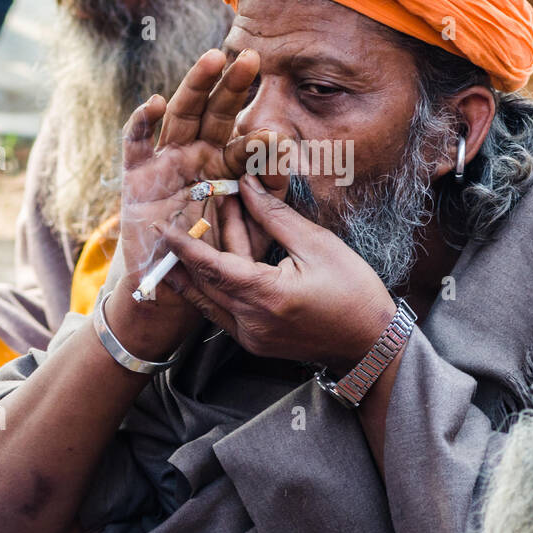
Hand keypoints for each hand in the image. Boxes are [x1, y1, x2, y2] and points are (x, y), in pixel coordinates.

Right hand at [107, 48, 275, 359]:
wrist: (176, 287)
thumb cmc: (218, 255)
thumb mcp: (251, 227)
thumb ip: (269, 192)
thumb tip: (286, 151)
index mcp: (227, 167)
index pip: (245, 142)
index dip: (260, 136)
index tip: (279, 134)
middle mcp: (198, 155)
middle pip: (215, 114)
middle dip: (231, 87)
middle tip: (251, 59)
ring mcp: (167, 161)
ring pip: (180, 116)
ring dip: (195, 86)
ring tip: (212, 60)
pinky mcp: (136, 175)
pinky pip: (137, 141)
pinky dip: (144, 121)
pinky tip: (157, 102)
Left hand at [160, 173, 397, 369]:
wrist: (371, 344)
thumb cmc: (354, 292)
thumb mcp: (318, 245)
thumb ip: (276, 217)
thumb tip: (249, 188)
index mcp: (266, 297)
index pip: (211, 267)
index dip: (183, 246)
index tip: (161, 227)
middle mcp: (251, 322)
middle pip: (206, 282)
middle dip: (191, 250)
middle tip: (178, 222)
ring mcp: (251, 337)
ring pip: (211, 298)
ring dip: (201, 268)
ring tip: (190, 238)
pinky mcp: (255, 342)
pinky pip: (224, 311)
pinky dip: (217, 285)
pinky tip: (218, 264)